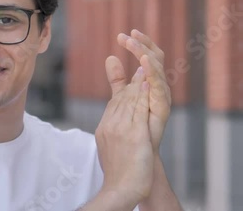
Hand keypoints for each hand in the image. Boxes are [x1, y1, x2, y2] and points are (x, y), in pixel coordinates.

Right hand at [95, 62, 153, 205]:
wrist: (121, 188)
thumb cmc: (120, 171)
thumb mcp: (113, 146)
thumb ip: (115, 128)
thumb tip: (115, 115)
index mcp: (104, 128)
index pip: (115, 103)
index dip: (124, 87)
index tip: (132, 76)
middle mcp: (110, 126)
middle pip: (121, 99)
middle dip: (130, 81)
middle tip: (140, 64)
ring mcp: (120, 129)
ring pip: (129, 100)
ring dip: (137, 82)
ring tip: (144, 67)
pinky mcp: (133, 134)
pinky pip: (137, 109)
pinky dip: (142, 94)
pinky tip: (147, 84)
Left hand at [115, 30, 171, 152]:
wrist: (136, 159)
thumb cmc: (131, 130)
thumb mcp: (121, 98)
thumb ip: (118, 79)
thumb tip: (110, 57)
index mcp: (148, 83)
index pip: (146, 56)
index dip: (137, 44)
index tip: (124, 34)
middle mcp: (157, 88)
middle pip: (154, 58)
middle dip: (141, 45)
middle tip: (129, 34)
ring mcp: (160, 98)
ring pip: (156, 69)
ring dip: (144, 53)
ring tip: (134, 42)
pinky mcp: (162, 108)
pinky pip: (158, 86)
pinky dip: (152, 73)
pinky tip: (144, 62)